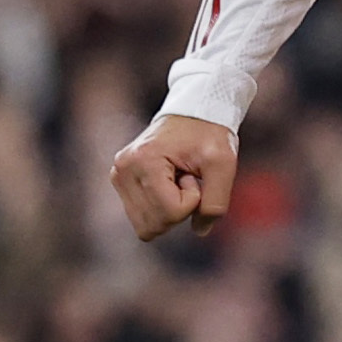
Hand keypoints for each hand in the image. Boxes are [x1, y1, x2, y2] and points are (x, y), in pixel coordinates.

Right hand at [109, 111, 238, 240]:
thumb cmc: (209, 134)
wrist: (194, 112)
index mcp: (143, 160)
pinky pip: (141, 218)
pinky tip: (168, 183)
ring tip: (176, 179)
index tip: (194, 175)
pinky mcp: (120, 181)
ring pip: (145, 227)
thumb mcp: (224, 164)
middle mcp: (123, 169)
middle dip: (178, 209)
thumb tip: (200, 230)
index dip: (193, 201)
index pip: (170, 212)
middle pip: (154, 225)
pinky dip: (159, 208)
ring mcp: (118, 175)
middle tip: (186, 178)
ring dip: (168, 209)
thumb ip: (216, 203)